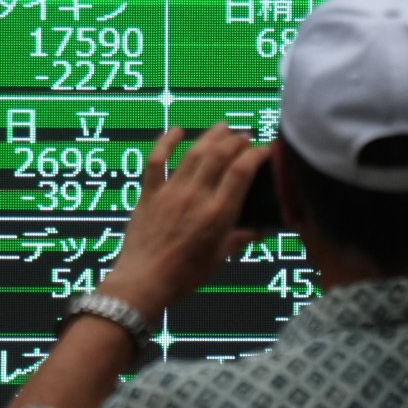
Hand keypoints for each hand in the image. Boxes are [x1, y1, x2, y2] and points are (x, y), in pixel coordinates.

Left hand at [99, 124, 270, 316]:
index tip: (264, 149)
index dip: (255, 154)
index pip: (241, 172)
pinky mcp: (149, 192)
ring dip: (210, 136)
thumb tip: (259, 230)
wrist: (143, 281)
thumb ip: (238, 239)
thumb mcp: (218, 259)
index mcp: (217, 213)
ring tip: (223, 127)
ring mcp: (170, 191)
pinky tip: (177, 130)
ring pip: (193, 153)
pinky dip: (166, 142)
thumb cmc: (185, 276)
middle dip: (235, 141)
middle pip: (218, 156)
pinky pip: (157, 161)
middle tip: (244, 136)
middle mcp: (195, 196)